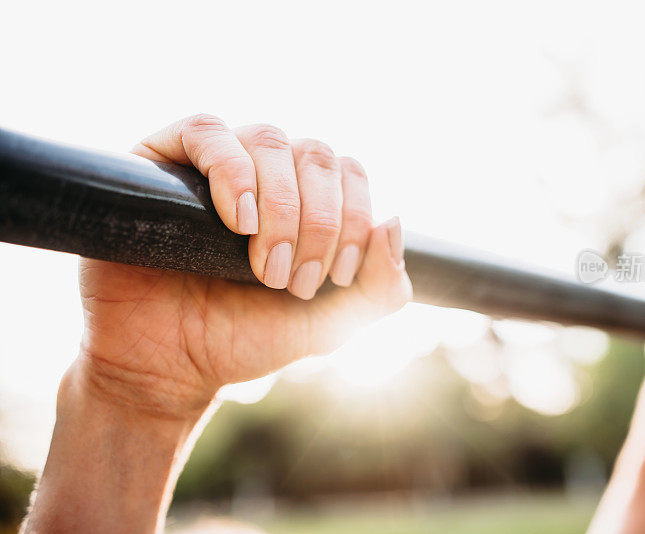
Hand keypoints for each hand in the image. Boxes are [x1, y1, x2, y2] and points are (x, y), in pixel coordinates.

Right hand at [76, 114, 411, 418]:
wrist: (172, 367)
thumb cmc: (249, 338)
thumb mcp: (332, 322)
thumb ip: (381, 287)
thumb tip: (394, 220)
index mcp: (307, 198)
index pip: (349, 171)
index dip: (355, 219)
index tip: (337, 278)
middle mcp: (265, 172)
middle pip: (316, 154)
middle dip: (318, 225)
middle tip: (294, 283)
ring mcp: (215, 163)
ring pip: (270, 139)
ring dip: (281, 207)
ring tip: (264, 267)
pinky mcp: (161, 162)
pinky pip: (205, 131)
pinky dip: (232, 172)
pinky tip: (238, 221)